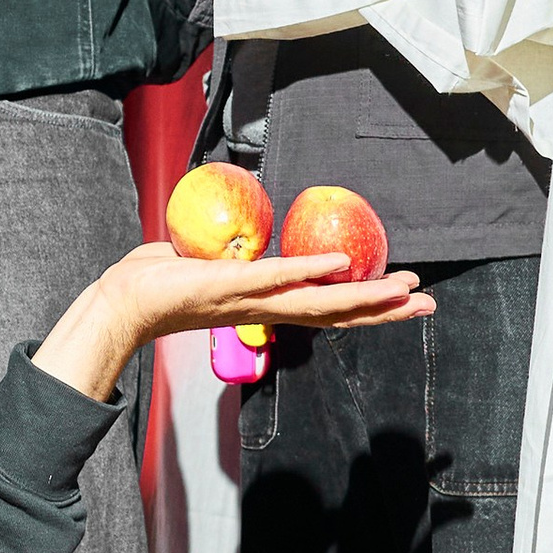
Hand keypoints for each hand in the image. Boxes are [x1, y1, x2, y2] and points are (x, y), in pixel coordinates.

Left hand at [32, 243, 436, 404]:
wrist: (125, 302)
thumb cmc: (161, 283)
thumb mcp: (209, 267)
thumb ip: (234, 257)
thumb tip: (245, 239)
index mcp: (267, 307)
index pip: (326, 309)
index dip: (367, 306)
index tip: (402, 299)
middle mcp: (268, 310)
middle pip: (338, 313)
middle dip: (386, 310)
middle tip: (428, 303)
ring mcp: (253, 300)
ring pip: (320, 302)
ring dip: (365, 296)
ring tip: (404, 292)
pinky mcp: (232, 285)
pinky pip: (277, 277)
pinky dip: (311, 270)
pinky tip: (342, 264)